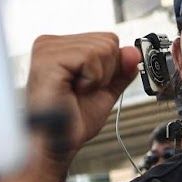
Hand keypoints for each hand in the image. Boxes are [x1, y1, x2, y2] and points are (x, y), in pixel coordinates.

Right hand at [24, 33, 141, 165]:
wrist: (58, 142)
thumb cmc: (73, 121)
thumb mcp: (105, 91)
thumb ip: (120, 71)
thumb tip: (134, 52)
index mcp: (61, 47)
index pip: (107, 39)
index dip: (110, 68)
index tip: (89, 86)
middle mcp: (51, 43)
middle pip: (108, 41)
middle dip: (105, 72)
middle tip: (82, 90)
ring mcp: (47, 48)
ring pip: (102, 48)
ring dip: (98, 78)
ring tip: (76, 90)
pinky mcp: (48, 58)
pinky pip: (91, 58)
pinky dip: (91, 79)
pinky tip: (72, 90)